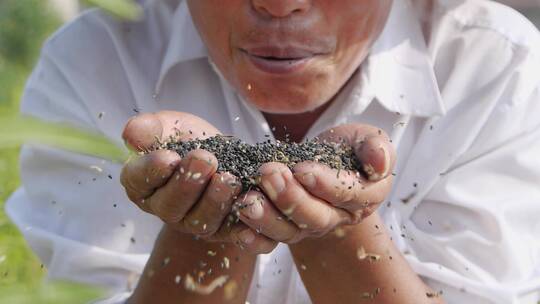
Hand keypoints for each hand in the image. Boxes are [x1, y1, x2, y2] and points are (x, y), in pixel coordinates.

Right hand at [120, 111, 276, 253]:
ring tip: (229, 178)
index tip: (169, 157)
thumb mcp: (172, 126)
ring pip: (201, 222)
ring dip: (215, 201)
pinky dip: (242, 227)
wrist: (226, 156)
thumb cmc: (192, 139)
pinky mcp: (223, 232)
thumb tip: (130, 135)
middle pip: (170, 206)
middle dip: (188, 183)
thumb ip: (151, 128)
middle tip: (206, 159)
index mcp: (143, 183)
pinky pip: (232, 235)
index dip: (152, 171)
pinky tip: (250, 208)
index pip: (139, 180)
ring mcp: (194, 223)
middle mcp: (165, 209)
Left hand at [236, 123, 395, 242]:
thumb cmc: (347, 148)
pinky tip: (238, 228)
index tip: (302, 169)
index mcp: (363, 197)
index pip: (346, 196)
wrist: (324, 161)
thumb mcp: (366, 138)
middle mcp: (336, 218)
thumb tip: (380, 161)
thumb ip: (376, 147)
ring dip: (266, 218)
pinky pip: (268, 241)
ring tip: (247, 200)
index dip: (324, 184)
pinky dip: (252, 238)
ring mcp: (307, 226)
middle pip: (314, 217)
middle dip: (290, 197)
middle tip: (268, 173)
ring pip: (289, 231)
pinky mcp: (283, 227)